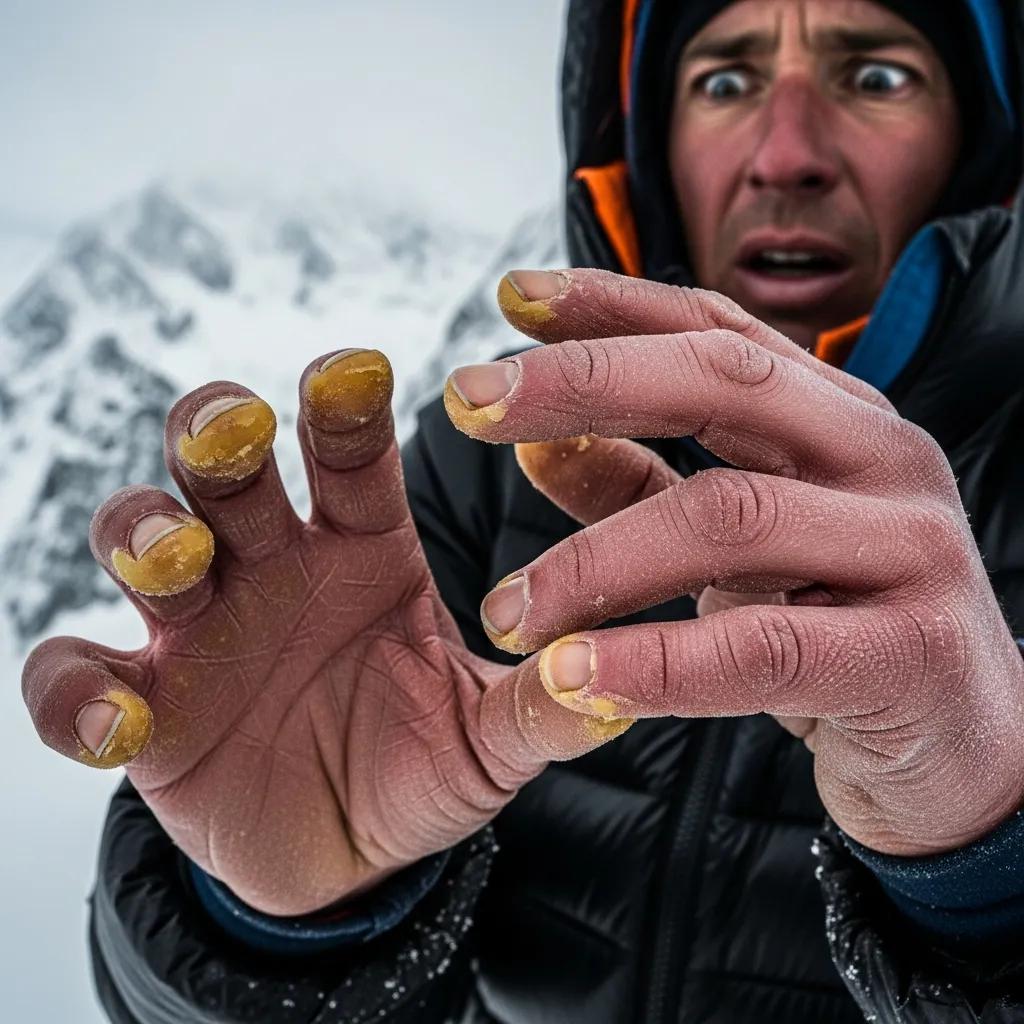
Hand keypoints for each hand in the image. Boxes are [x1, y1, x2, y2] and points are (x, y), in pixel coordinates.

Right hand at [22, 349, 617, 914]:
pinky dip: (77, 690)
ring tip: (179, 560)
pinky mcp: (142, 703)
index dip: (345, 406)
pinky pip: (74, 676)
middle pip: (225, 465)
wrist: (346, 850)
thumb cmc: (420, 766)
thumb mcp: (488, 743)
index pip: (349, 453)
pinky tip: (118, 717)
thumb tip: (609, 682)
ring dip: (145, 531)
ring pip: (140, 537)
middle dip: (218, 433)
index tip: (355, 370)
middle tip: (241, 434)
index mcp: (363, 549)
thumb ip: (539, 712)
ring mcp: (199, 628)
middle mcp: (274, 565)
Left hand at [447, 268, 1023, 856]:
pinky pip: (767, 647)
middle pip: (723, 383)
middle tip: (466, 403)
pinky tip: (577, 677)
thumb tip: (533, 443)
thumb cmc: (837, 628)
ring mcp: (908, 547)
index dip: (610, 305)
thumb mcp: (733, 549)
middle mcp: (880, 457)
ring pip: (731, 517)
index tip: (510, 297)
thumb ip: (638, 487)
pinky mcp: (911, 652)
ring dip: (596, 563)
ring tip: (505, 611)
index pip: (715, 331)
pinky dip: (660, 662)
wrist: (966, 748)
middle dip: (583, 384)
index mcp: (835, 419)